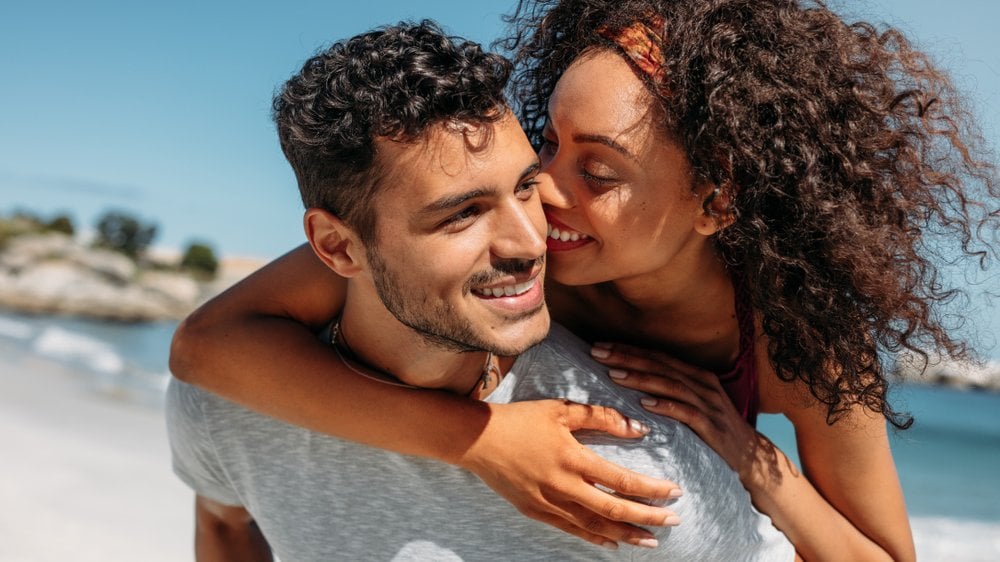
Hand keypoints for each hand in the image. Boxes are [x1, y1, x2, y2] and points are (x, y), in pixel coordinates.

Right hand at [458, 399, 681, 549]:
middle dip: (648, 518)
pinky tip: (613, 543)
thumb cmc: (521, 419)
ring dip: (626, 534)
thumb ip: (602, 418)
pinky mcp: (534, 511)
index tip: (675, 492)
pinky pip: (570, 530)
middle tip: (675, 522)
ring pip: (594, 526)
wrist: (476, 439)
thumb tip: (639, 428)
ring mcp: (547, 502)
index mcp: (572, 458)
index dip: (652, 489)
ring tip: (651, 541)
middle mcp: (562, 485)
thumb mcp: (562, 409)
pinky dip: (595, 538)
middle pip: (614, 509)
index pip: (622, 480)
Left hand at [590, 342, 765, 482]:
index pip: (657, 356)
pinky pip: (686, 413)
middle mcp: (703, 384)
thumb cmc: (714, 429)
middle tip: (597, 352)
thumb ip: (670, 390)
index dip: (629, 349)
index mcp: (696, 375)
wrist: (750, 457)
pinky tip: (645, 404)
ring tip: (614, 375)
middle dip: (626, 357)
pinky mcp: (712, 426)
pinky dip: (665, 406)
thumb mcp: (693, 404)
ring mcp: (708, 404)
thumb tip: (631, 381)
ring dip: (641, 378)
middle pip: (660, 365)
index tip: (600, 345)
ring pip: (670, 385)